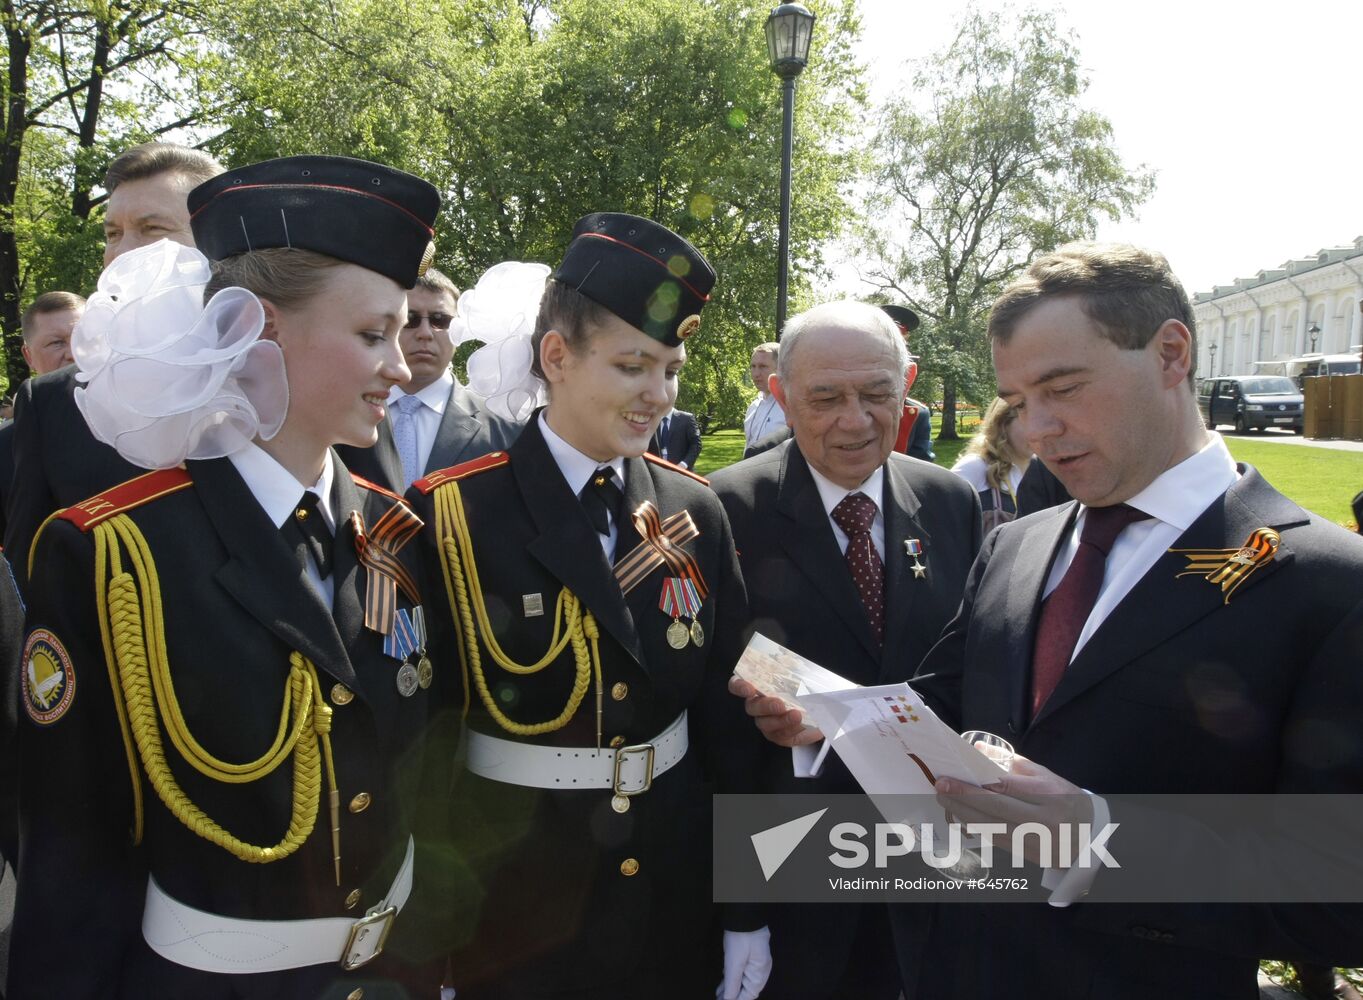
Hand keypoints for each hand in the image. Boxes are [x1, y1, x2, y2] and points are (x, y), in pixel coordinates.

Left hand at [717, 926, 771, 999]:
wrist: (745, 913)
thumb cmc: (742, 936)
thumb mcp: (734, 963)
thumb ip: (732, 983)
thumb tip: (729, 999)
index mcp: (760, 973)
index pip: (748, 995)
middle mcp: (761, 969)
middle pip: (747, 989)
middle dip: (733, 996)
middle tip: (720, 999)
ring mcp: (757, 962)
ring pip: (744, 980)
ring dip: (732, 988)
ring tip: (720, 994)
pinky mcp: (751, 954)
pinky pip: (743, 971)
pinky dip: (734, 978)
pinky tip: (725, 981)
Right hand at [728, 675, 823, 746]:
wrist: (821, 710)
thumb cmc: (805, 689)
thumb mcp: (801, 675)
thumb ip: (793, 670)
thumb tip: (793, 664)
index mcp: (759, 686)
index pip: (738, 685)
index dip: (739, 686)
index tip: (749, 689)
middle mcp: (758, 705)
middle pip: (752, 707)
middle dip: (765, 706)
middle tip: (780, 704)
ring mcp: (767, 723)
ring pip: (765, 724)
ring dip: (781, 720)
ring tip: (797, 715)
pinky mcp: (779, 736)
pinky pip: (781, 735)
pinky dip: (791, 729)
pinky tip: (802, 724)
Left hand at [934, 755, 1092, 864]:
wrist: (1093, 837)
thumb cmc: (1067, 800)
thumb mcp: (1046, 776)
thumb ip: (1012, 762)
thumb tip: (978, 748)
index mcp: (1047, 795)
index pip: (1004, 788)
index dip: (973, 784)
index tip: (950, 777)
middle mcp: (1041, 819)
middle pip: (993, 809)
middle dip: (961, 798)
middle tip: (940, 788)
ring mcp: (1035, 840)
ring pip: (990, 828)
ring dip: (963, 815)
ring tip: (945, 802)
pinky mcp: (1029, 855)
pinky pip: (996, 841)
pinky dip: (976, 829)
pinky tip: (962, 819)